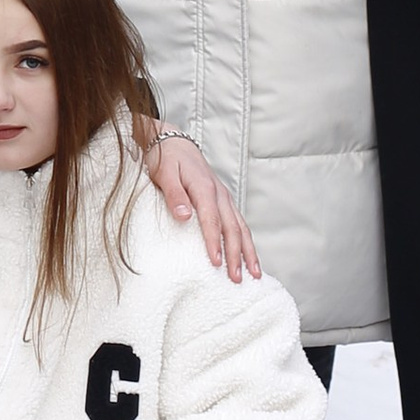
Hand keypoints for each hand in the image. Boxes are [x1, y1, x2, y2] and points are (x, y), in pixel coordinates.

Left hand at [143, 129, 258, 279]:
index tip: (216, 263)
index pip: (212, 220)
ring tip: (255, 274)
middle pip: (232, 228)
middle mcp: (219, 193)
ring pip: (241, 227)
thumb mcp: (164, 173)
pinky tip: (248, 256)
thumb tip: (184, 216)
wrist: (172, 141)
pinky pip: (238, 223)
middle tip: (238, 279)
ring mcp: (224, 197)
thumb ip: (174, 195)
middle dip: (237, 255)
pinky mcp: (223, 200)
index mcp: (204, 188)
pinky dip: (245, 241)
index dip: (214, 242)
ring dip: (248, 251)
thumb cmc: (166, 158)